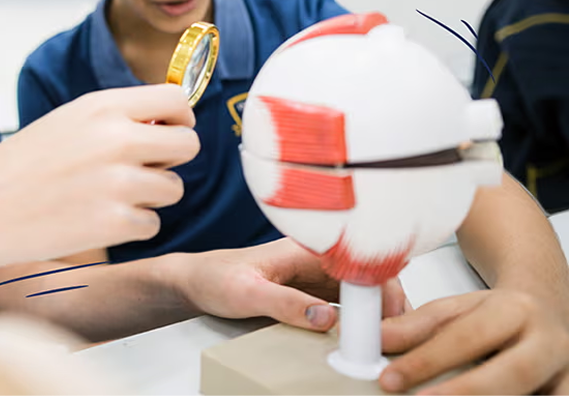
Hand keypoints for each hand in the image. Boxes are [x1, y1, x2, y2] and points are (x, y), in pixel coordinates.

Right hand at [0, 84, 199, 271]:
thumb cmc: (23, 164)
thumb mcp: (70, 120)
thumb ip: (118, 117)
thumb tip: (171, 122)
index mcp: (104, 106)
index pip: (177, 99)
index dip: (180, 117)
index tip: (169, 130)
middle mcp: (118, 139)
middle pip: (189, 144)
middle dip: (172, 159)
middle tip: (144, 169)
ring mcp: (119, 183)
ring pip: (174, 188)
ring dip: (149, 196)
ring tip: (106, 196)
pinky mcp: (116, 224)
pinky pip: (153, 224)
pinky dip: (130, 226)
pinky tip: (94, 220)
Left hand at [174, 237, 406, 330]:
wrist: (194, 282)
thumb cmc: (213, 277)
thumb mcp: (246, 293)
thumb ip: (285, 304)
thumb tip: (326, 318)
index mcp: (306, 246)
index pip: (362, 262)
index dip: (385, 289)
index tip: (389, 321)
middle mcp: (316, 256)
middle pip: (370, 277)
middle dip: (389, 305)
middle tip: (394, 338)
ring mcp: (316, 273)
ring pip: (363, 292)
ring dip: (377, 314)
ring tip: (385, 341)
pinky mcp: (312, 290)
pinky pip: (348, 303)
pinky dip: (361, 320)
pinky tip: (362, 338)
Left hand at [379, 289, 568, 394]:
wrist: (548, 313)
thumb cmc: (498, 315)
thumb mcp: (457, 309)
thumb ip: (416, 324)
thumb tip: (379, 338)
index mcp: (515, 310)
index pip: (467, 336)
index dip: (426, 360)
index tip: (389, 378)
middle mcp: (549, 343)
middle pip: (512, 374)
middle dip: (464, 393)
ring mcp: (567, 375)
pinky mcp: (568, 393)